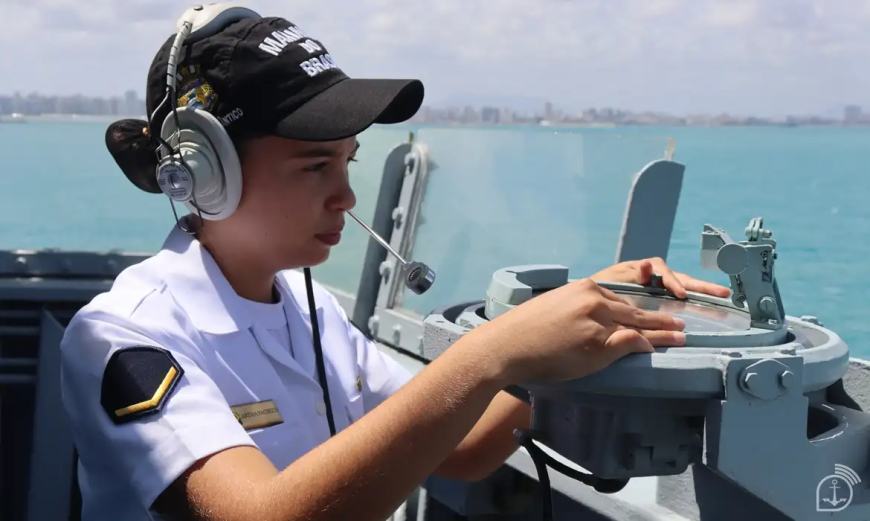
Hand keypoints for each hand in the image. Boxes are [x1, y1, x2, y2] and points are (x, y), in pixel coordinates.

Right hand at [472, 278, 685, 383]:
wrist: (507, 345)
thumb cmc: (527, 330)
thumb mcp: (558, 307)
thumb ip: (582, 308)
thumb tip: (598, 319)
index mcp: (586, 287)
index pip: (624, 295)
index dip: (645, 304)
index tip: (658, 308)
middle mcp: (595, 299)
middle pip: (637, 309)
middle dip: (662, 316)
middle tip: (681, 321)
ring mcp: (597, 321)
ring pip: (640, 324)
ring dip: (664, 331)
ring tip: (681, 334)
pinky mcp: (597, 343)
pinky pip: (631, 342)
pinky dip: (648, 345)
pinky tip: (657, 349)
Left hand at [590, 257, 729, 298]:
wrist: (583, 307)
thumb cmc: (597, 292)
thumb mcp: (609, 282)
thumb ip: (630, 276)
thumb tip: (648, 267)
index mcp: (638, 269)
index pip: (663, 272)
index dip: (674, 282)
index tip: (682, 295)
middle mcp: (649, 276)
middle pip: (679, 278)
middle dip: (701, 286)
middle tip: (723, 293)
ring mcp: (653, 288)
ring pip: (680, 288)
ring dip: (700, 292)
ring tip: (722, 297)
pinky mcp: (653, 300)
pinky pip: (674, 300)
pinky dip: (690, 302)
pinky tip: (705, 309)